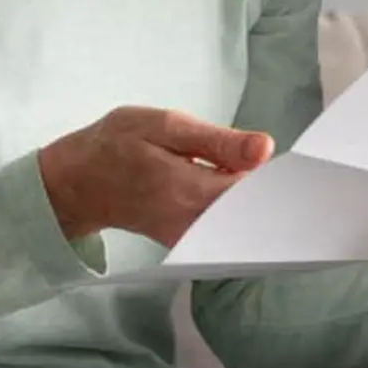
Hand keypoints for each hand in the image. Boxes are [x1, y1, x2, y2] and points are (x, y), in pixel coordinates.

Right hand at [38, 106, 273, 245]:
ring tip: (251, 174)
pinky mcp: (188, 242)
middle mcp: (193, 223)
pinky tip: (233, 186)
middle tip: (275, 167)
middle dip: (271, 192)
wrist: (76, 183)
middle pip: (253, 215)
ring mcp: (190, 238)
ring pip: (240, 224)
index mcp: (189, 190)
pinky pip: (224, 229)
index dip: (279, 180)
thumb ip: (216, 141)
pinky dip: (235, 209)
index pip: (255, 196)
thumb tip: (265, 149)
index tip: (291, 165)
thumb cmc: (117, 145)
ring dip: (253, 200)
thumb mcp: (164, 125)